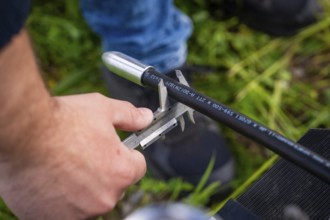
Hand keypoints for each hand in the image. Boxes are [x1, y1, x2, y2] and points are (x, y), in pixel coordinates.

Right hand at [0, 93, 152, 218]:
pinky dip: (62, 199)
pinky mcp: (54, 219)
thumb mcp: (103, 109)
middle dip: (105, 171)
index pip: (138, 167)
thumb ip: (129, 116)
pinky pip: (67, 210)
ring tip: (64, 164)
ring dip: (83, 187)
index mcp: (122, 172)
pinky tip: (51, 179)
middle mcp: (105, 198)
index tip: (114, 149)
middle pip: (114, 185)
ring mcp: (80, 212)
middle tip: (84, 154)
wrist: (22, 134)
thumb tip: (145, 118)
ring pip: (91, 199)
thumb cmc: (61, 122)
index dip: (127, 155)